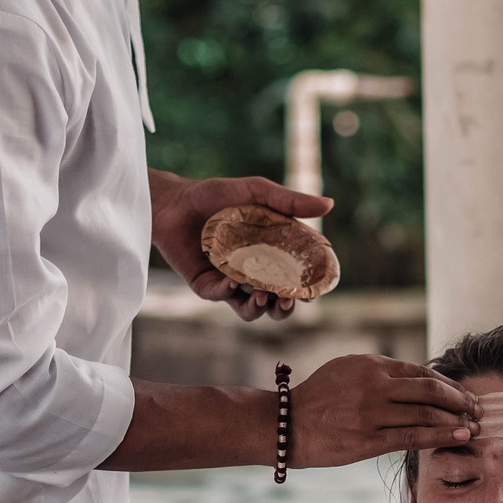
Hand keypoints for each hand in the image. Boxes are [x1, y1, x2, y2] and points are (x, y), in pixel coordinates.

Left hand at [151, 173, 331, 321]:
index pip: (296, 278)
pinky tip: (231, 281)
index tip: (315, 290)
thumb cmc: (215, 194)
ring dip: (261, 309)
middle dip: (286, 308)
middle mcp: (253, 271)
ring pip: (252, 309)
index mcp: (271, 253)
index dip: (308, 288)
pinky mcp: (206, 285)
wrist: (172, 201)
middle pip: (278, 302)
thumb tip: (330, 204)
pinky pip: (221, 296)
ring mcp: (230, 280)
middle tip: (289, 301)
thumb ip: (290, 201)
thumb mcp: (256, 192)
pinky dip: (228, 292)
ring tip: (262, 297)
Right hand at [288, 354, 479, 468]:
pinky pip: (413, 437)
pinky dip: (441, 436)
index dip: (449, 385)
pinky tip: (458, 438)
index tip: (464, 394)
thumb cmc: (319, 399)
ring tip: (473, 428)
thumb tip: (421, 381)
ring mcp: (371, 413)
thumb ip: (381, 373)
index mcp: (370, 365)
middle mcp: (373, 385)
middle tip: (477, 410)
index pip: (421, 373)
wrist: (286, 425)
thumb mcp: (347, 370)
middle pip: (430, 391)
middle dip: (460, 402)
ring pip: (426, 415)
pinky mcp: (368, 440)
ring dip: (456, 421)